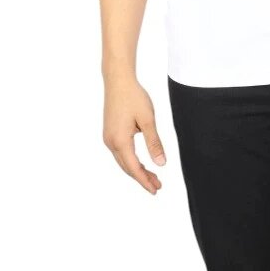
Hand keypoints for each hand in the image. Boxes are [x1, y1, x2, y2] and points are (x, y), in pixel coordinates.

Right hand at [103, 75, 166, 193]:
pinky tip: (140, 161)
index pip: (134, 168)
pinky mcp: (109, 132)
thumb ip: (154, 143)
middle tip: (157, 186)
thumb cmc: (134, 97)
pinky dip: (131, 160)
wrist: (118, 81)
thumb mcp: (148, 119)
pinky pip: (120, 153)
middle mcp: (111, 142)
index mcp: (120, 141)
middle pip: (127, 167)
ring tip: (152, 176)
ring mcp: (108, 138)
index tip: (155, 190)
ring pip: (123, 161)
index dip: (145, 181)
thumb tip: (161, 164)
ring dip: (137, 170)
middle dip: (142, 178)